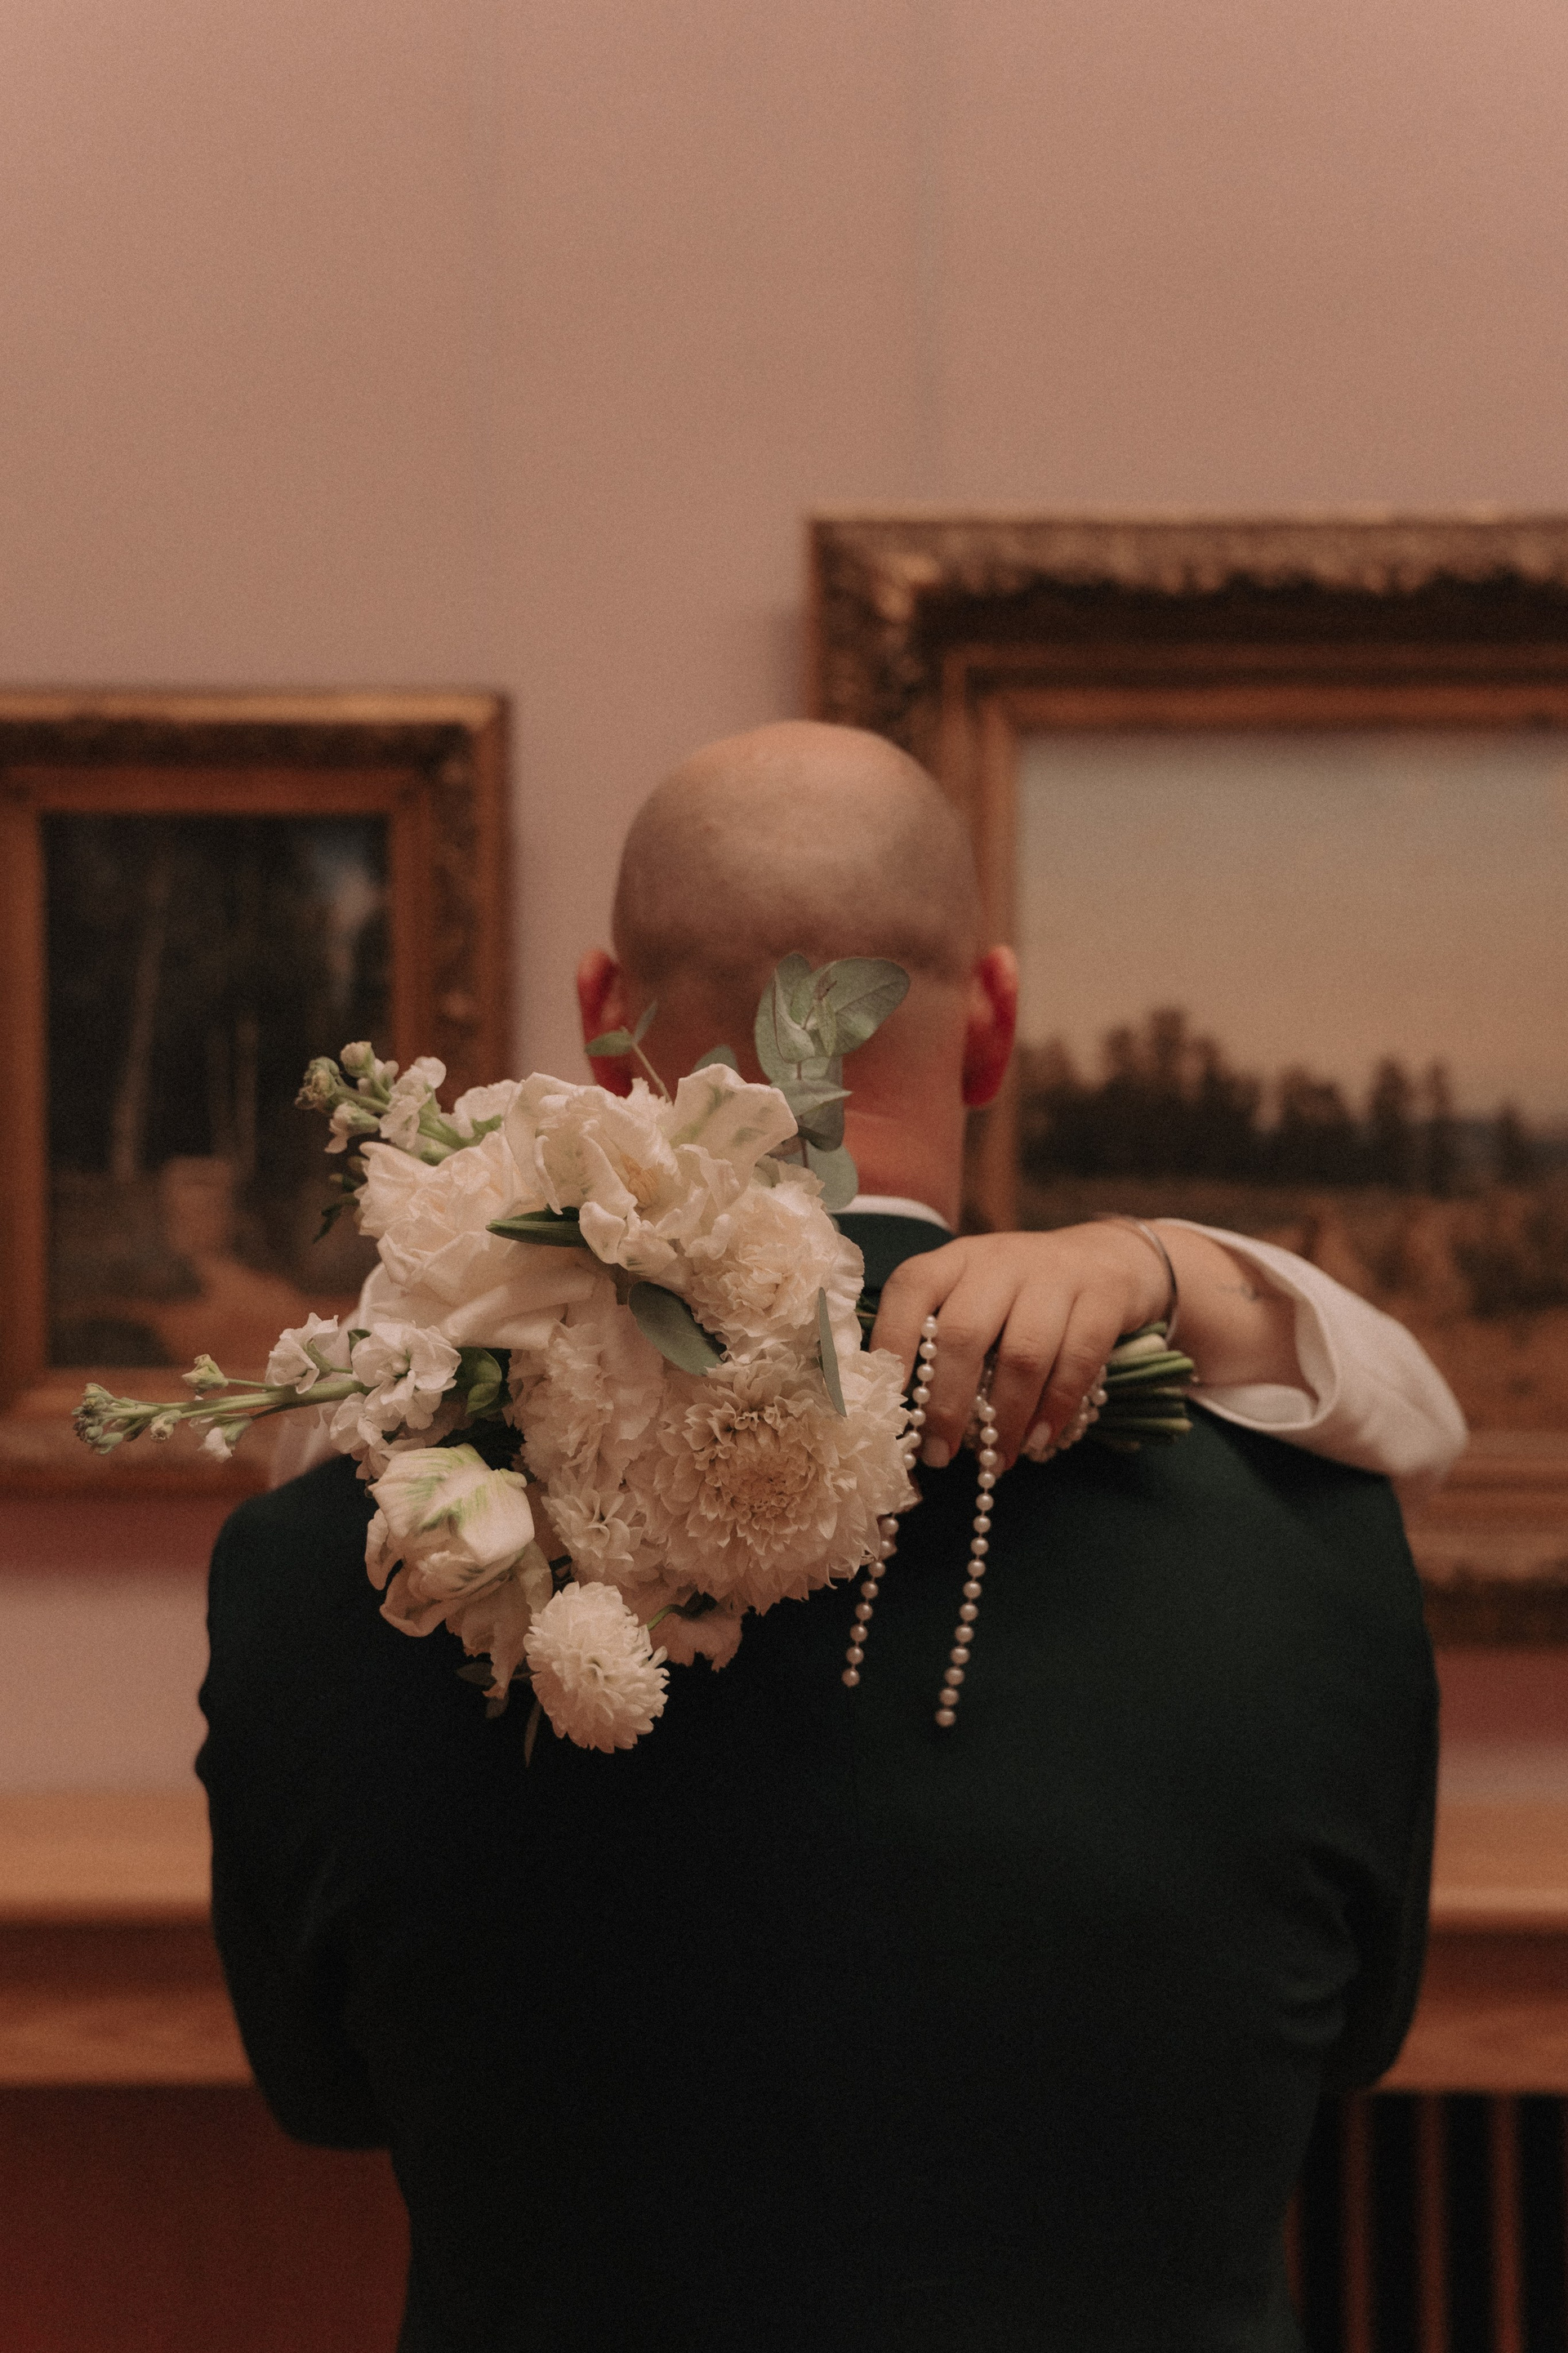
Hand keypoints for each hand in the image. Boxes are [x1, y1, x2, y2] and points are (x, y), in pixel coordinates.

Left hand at [869, 1224, 1170, 1472]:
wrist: (1110, 1258)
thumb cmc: (1025, 1296)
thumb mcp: (978, 1298)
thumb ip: (943, 1341)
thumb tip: (907, 1419)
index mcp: (957, 1260)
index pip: (912, 1288)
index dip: (893, 1342)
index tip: (887, 1402)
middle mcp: (1000, 1260)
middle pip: (964, 1333)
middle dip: (947, 1404)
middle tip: (939, 1453)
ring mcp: (1055, 1274)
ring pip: (1022, 1355)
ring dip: (1005, 1418)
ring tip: (997, 1459)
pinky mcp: (1104, 1296)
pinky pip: (1077, 1361)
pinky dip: (1055, 1409)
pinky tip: (1039, 1440)